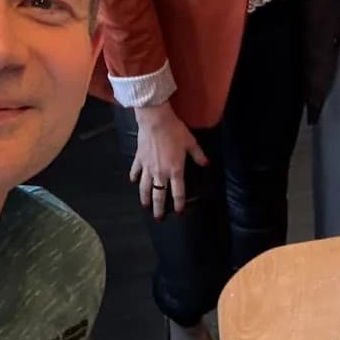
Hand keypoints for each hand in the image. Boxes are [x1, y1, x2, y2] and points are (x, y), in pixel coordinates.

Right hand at [131, 101, 207, 219]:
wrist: (156, 121)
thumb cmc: (175, 131)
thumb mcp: (191, 143)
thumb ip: (198, 155)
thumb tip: (206, 164)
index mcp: (175, 170)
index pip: (178, 191)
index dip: (179, 203)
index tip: (179, 212)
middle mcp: (160, 173)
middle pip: (159, 195)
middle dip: (158, 208)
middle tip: (158, 218)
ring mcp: (148, 168)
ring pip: (145, 188)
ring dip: (145, 198)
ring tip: (145, 206)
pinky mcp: (139, 160)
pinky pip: (135, 172)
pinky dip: (134, 178)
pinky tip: (133, 182)